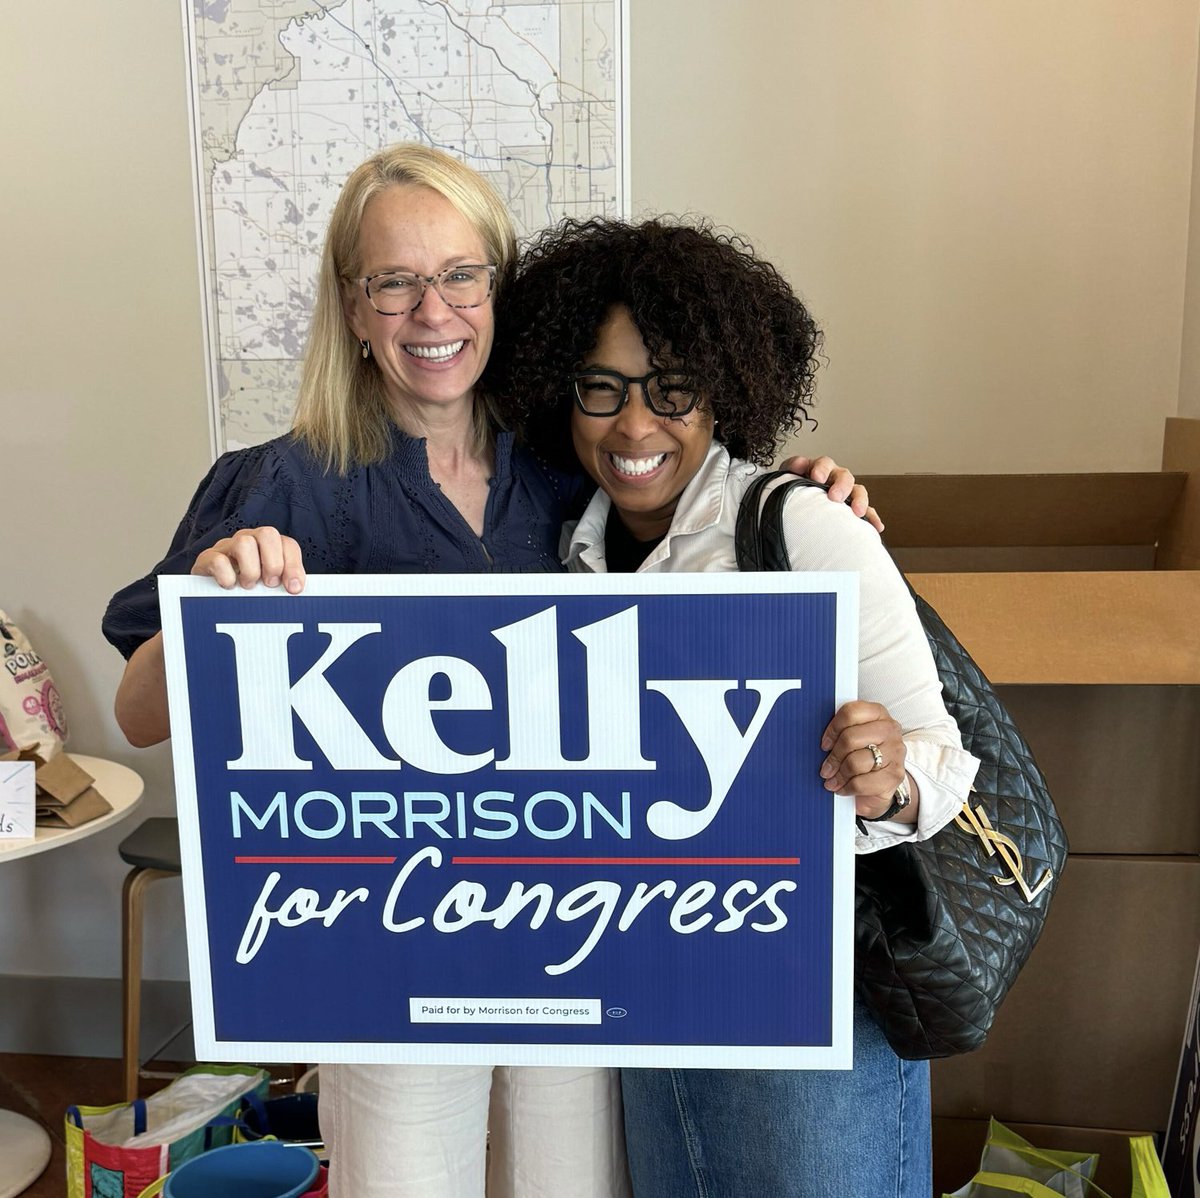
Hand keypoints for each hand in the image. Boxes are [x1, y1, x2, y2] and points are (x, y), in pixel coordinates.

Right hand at [191, 527, 306, 591]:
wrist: (209, 591)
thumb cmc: (246, 588)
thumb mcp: (268, 586)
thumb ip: (283, 584)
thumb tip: (296, 591)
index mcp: (269, 546)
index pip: (288, 544)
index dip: (293, 566)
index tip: (294, 589)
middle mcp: (249, 540)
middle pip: (268, 534)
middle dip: (273, 563)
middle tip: (269, 584)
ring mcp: (227, 546)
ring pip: (244, 543)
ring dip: (250, 570)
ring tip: (248, 586)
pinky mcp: (207, 558)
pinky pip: (217, 559)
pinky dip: (226, 576)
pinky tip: (229, 586)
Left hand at [778, 455, 883, 532]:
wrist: (794, 507)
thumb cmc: (790, 492)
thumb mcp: (785, 480)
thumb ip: (789, 472)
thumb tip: (798, 465)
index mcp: (818, 469)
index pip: (823, 464)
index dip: (821, 469)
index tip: (816, 477)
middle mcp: (835, 478)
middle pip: (844, 476)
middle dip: (841, 485)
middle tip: (835, 497)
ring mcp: (846, 493)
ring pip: (858, 491)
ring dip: (859, 500)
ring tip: (857, 512)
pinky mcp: (852, 508)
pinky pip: (867, 511)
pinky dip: (872, 518)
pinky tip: (877, 527)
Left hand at [819, 701, 910, 821]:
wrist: (882, 784)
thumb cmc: (863, 756)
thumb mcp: (854, 738)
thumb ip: (841, 731)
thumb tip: (818, 738)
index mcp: (878, 713)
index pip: (851, 712)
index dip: (833, 729)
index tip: (824, 744)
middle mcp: (890, 730)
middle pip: (850, 738)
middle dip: (834, 756)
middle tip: (826, 768)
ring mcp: (895, 753)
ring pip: (855, 762)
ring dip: (839, 774)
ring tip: (833, 780)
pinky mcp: (894, 776)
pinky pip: (861, 783)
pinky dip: (847, 788)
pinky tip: (843, 788)